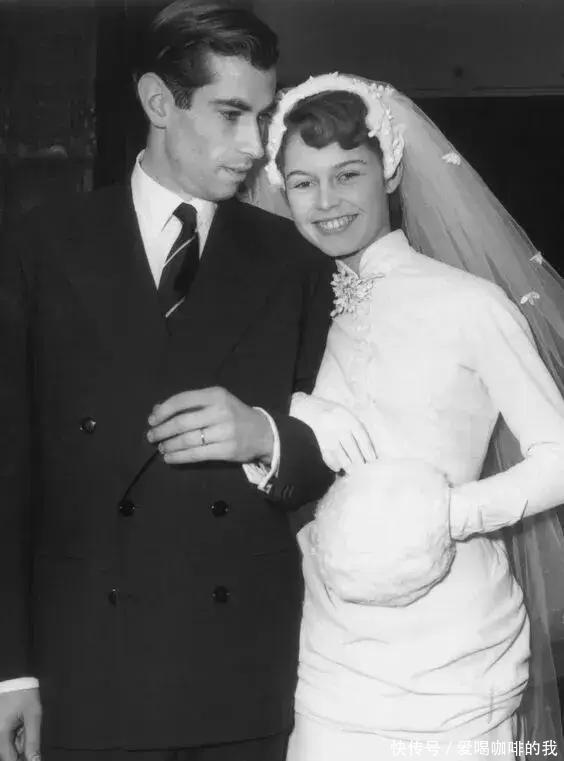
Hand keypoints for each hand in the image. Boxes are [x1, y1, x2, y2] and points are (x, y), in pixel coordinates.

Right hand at [0, 688, 40, 760]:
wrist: (14, 677)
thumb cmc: (24, 693)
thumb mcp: (33, 716)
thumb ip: (33, 740)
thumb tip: (35, 759)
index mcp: (1, 733)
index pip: (9, 759)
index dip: (22, 760)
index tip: (30, 757)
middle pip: (9, 752)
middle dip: (21, 746)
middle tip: (26, 729)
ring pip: (9, 745)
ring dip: (19, 738)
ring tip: (22, 721)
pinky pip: (7, 737)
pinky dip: (16, 733)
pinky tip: (19, 721)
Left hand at [147, 387, 272, 465]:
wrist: (263, 432)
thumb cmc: (234, 415)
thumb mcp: (216, 402)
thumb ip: (189, 404)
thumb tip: (157, 410)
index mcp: (216, 395)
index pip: (182, 400)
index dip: (163, 411)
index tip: (152, 420)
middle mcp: (220, 411)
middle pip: (182, 422)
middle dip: (162, 430)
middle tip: (151, 436)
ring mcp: (225, 432)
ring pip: (187, 440)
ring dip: (169, 445)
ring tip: (161, 447)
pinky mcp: (227, 450)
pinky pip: (196, 454)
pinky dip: (179, 457)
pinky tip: (169, 458)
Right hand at [290, 392, 376, 473]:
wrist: (307, 408)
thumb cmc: (331, 412)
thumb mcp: (345, 412)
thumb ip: (355, 427)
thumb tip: (367, 448)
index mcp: (348, 418)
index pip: (362, 437)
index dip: (368, 450)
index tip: (373, 459)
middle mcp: (338, 428)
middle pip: (353, 450)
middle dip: (359, 461)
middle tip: (364, 468)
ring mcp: (328, 437)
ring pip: (342, 457)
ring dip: (348, 466)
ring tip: (353, 471)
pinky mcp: (319, 444)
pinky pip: (329, 458)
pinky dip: (334, 465)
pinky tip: (338, 468)